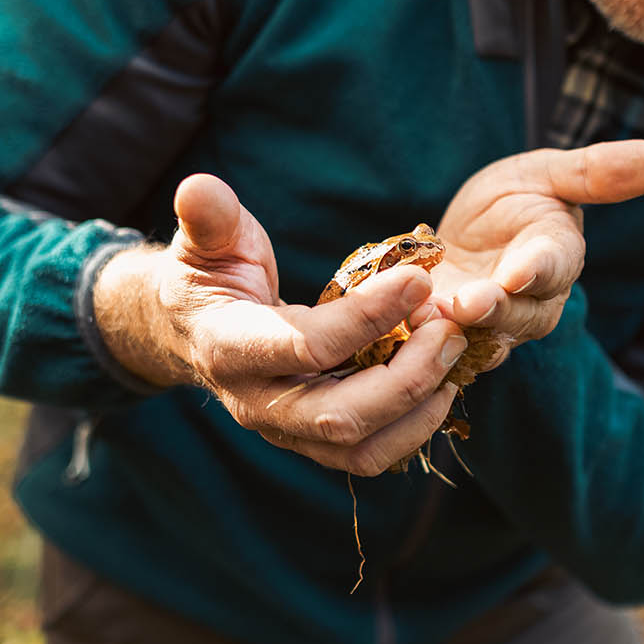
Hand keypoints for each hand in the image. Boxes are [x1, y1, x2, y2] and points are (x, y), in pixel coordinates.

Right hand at [94, 173, 467, 476]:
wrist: (191, 331)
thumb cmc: (207, 275)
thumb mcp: (205, 241)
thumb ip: (209, 218)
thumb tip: (198, 187)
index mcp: (228, 348)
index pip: (307, 347)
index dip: (368, 315)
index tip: (419, 276)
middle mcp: (255, 402)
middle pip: (340, 417)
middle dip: (407, 376)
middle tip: (449, 327)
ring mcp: (285, 430)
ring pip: (360, 449)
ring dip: (418, 408)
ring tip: (452, 353)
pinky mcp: (311, 441)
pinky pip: (369, 455)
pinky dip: (414, 428)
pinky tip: (440, 382)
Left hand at [417, 140, 643, 377]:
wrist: (467, 237)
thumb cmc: (514, 200)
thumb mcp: (546, 173)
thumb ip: (595, 173)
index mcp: (557, 254)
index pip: (555, 265)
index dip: (538, 270)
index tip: (518, 272)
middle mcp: (531, 300)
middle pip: (519, 314)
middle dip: (493, 309)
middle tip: (465, 303)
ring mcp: (491, 325)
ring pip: (482, 338)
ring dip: (455, 331)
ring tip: (427, 315)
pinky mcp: (452, 338)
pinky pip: (443, 349)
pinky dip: (423, 342)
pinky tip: (401, 326)